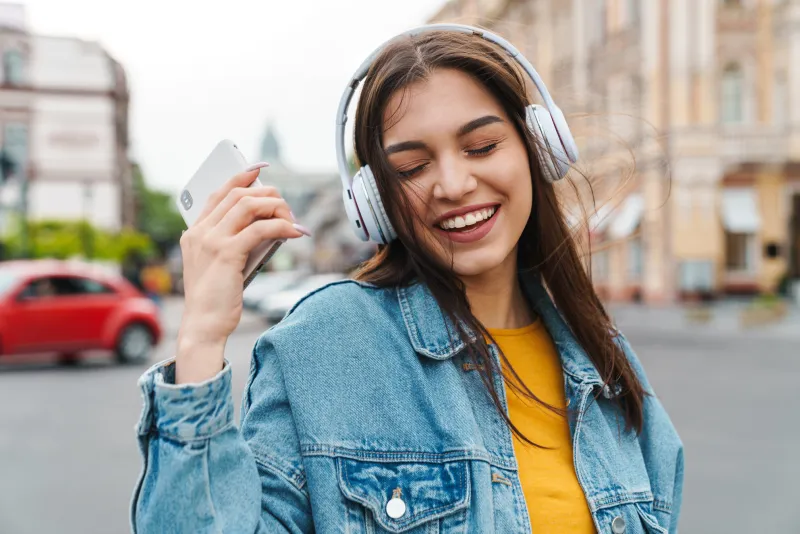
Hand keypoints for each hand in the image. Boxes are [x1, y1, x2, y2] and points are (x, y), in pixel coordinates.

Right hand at [175, 163, 309, 381]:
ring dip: (276, 208)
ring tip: (292, 219)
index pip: (218, 193)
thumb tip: (270, 225)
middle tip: (286, 207)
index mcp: (194, 232)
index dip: (240, 177)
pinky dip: (281, 226)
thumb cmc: (216, 299)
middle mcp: (199, 232)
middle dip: (267, 194)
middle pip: (238, 195)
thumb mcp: (223, 265)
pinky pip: (260, 229)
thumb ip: (236, 243)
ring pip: (248, 205)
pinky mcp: (227, 253)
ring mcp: (211, 241)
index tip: (260, 169)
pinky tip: (295, 232)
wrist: (203, 326)